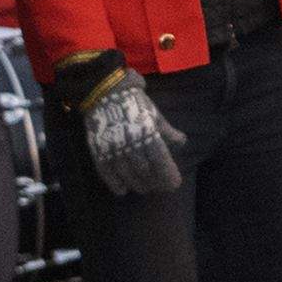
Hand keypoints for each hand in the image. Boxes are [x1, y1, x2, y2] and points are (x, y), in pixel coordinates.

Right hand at [77, 69, 186, 195]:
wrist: (104, 90)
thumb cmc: (135, 102)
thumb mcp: (155, 114)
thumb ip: (168, 131)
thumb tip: (182, 142)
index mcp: (148, 133)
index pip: (161, 162)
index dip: (168, 176)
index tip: (175, 184)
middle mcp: (131, 144)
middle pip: (145, 172)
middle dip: (155, 182)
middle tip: (159, 186)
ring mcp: (113, 148)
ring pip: (128, 175)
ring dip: (138, 185)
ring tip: (144, 187)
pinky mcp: (98, 150)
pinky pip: (107, 173)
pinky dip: (116, 184)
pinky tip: (123, 190)